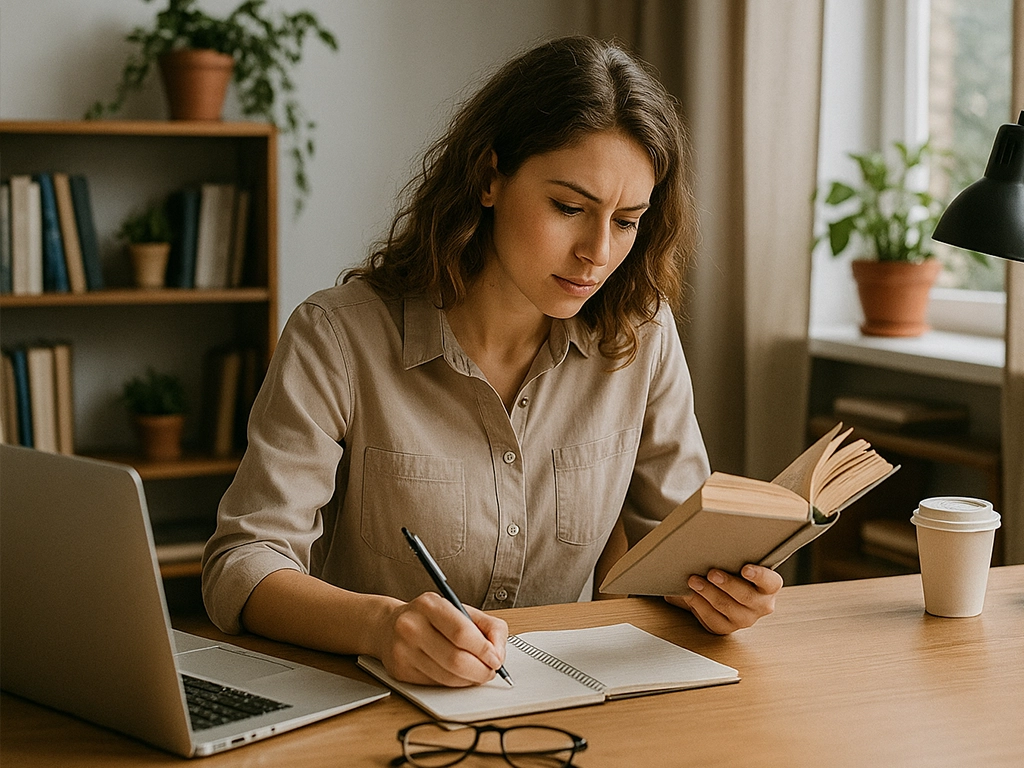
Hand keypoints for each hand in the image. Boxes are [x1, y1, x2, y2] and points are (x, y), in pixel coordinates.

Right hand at [376, 591, 508, 686]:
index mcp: (429, 605)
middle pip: (455, 659)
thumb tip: (499, 654)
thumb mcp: (459, 609)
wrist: (388, 625)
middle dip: (481, 670)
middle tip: (491, 671)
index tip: (496, 659)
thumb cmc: (430, 617)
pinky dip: (454, 683)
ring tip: (477, 673)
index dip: (484, 650)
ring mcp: (403, 650)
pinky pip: (436, 684)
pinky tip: (458, 675)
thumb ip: (488, 626)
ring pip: (447, 676)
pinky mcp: (400, 671)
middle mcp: (411, 626)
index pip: (462, 632)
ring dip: (469, 680)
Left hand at [665, 565, 782, 633]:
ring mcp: (745, 619)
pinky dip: (699, 606)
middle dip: (727, 584)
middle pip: (746, 597)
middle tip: (711, 573)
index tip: (745, 569)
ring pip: (726, 608)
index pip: (770, 581)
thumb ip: (734, 556)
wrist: (723, 589)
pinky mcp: (726, 628)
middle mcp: (761, 605)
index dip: (759, 576)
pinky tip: (690, 595)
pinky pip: (712, 620)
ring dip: (708, 593)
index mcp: (769, 586)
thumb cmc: (733, 570)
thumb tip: (715, 542)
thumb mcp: (739, 562)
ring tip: (694, 581)